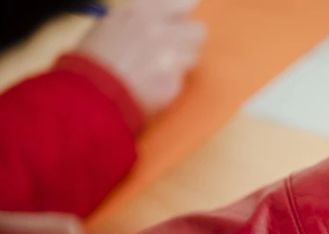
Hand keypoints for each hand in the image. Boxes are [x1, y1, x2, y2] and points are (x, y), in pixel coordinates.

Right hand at [77, 0, 205, 115]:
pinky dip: (170, 82)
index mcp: (145, 10)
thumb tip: (163, 19)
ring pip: (193, 56)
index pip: (185, 3)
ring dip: (180, 61)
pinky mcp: (175, 82)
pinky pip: (181, 79)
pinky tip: (151, 83)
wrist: (90, 90)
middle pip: (198, 31)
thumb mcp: (114, 23)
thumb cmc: (94, 57)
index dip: (183, 12)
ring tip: (157, 68)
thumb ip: (144, 19)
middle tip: (175, 46)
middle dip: (189, 39)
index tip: (181, 18)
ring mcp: (171, 58)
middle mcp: (162, 30)